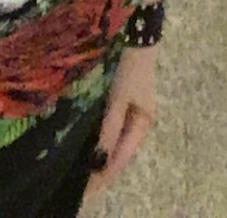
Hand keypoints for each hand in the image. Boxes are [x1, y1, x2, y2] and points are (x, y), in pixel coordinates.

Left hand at [81, 44, 157, 204]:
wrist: (138, 39)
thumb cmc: (130, 69)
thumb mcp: (118, 98)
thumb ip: (110, 127)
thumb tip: (100, 158)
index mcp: (143, 125)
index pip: (121, 157)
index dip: (106, 173)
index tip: (89, 187)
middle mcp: (140, 123)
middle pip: (120, 153)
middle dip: (104, 169)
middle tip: (83, 184)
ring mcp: (133, 114)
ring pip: (117, 143)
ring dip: (103, 156)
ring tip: (85, 172)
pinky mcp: (125, 104)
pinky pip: (114, 130)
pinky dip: (104, 141)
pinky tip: (92, 146)